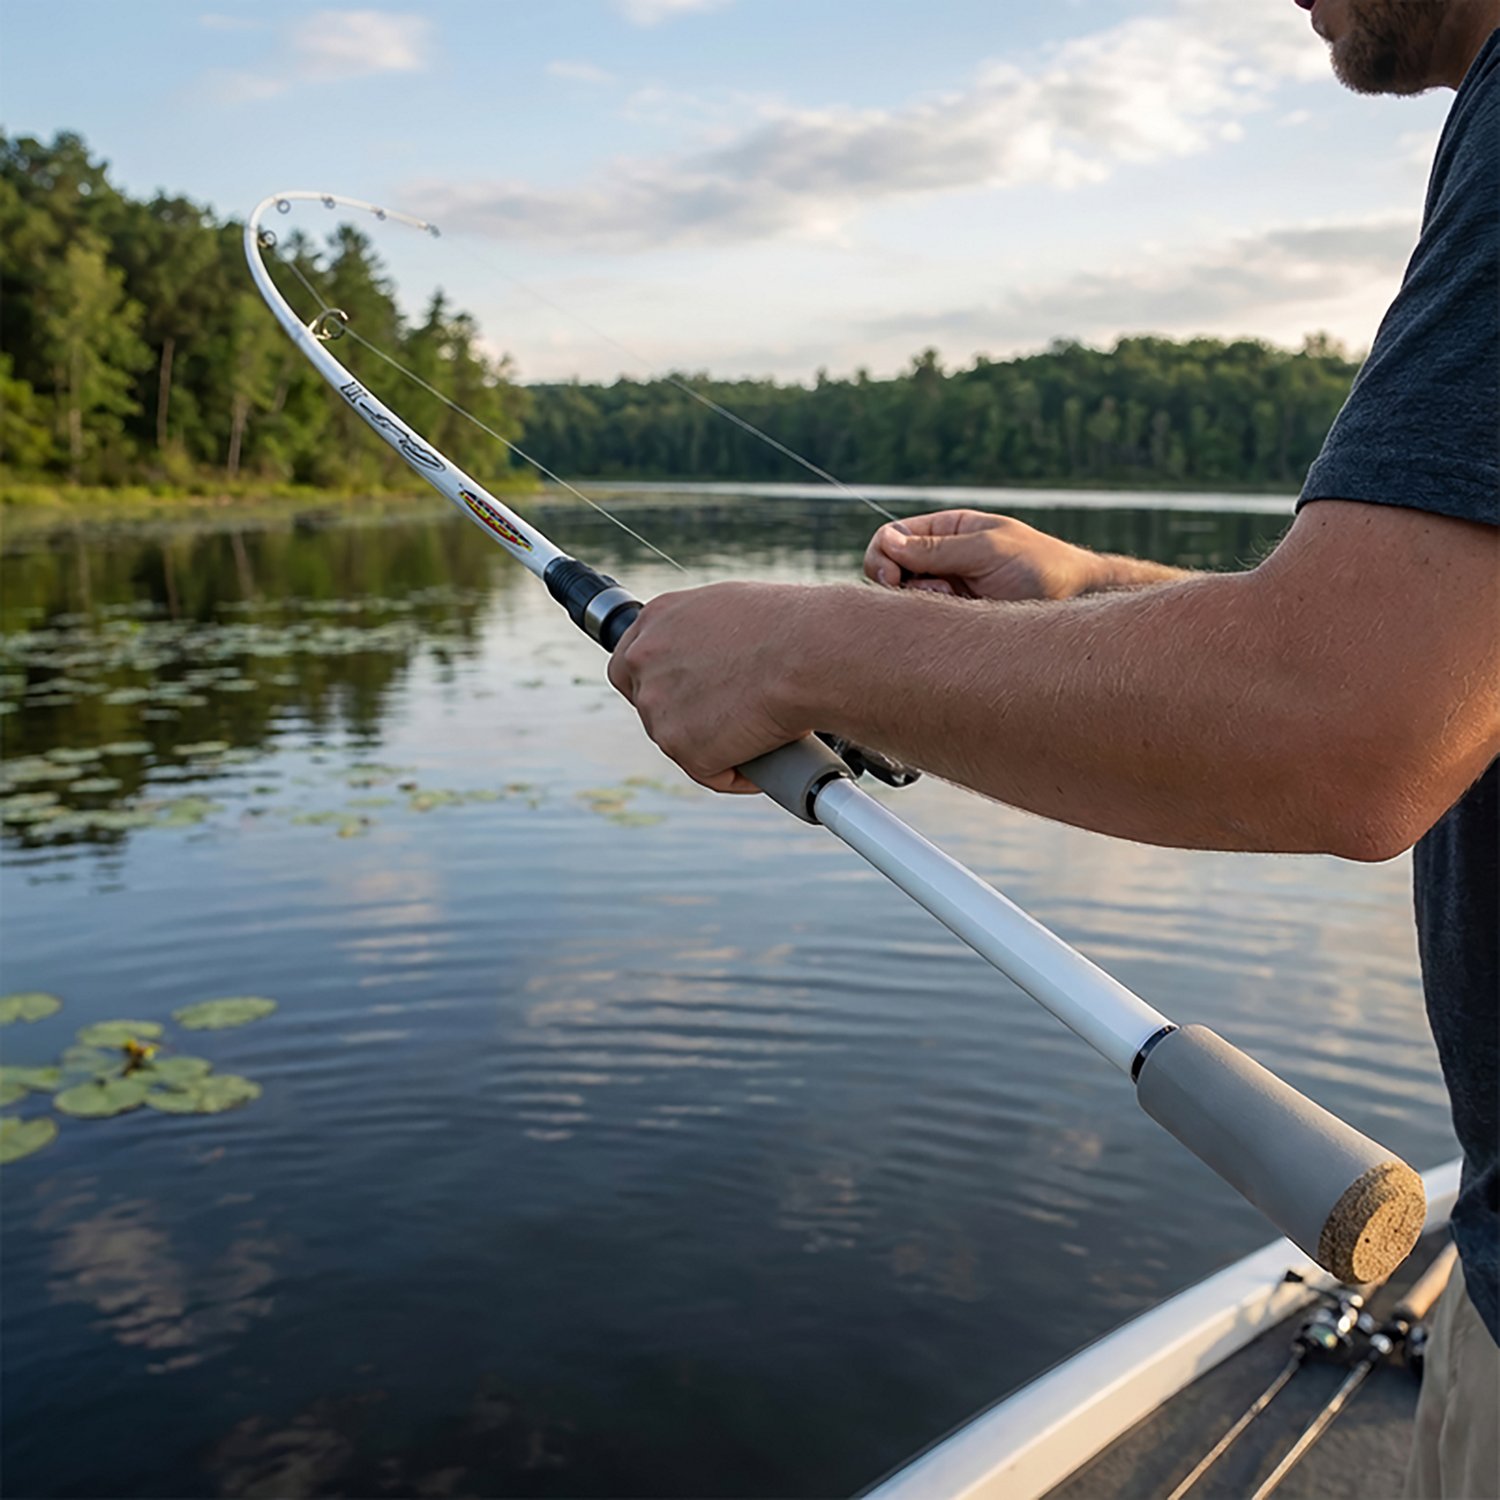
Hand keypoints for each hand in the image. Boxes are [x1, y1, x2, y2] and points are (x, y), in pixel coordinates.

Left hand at [607, 581, 816, 792]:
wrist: (811, 653)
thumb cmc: (793, 626)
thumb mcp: (733, 612)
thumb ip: (706, 635)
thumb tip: (717, 659)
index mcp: (656, 619)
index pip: (630, 663)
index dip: (658, 685)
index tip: (686, 698)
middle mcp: (644, 660)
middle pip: (650, 706)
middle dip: (685, 719)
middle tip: (731, 720)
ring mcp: (658, 706)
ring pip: (682, 742)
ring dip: (717, 745)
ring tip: (764, 732)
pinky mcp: (683, 747)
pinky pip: (711, 772)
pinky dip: (739, 773)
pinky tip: (770, 755)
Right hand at [864, 510, 1103, 600]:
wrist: (1078, 602)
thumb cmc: (1040, 567)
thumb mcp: (986, 550)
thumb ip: (936, 549)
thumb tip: (887, 542)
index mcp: (947, 530)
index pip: (891, 537)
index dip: (882, 556)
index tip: (893, 578)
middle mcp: (942, 560)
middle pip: (890, 570)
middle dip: (895, 584)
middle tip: (922, 595)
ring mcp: (948, 591)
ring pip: (906, 602)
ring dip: (922, 605)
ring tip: (955, 605)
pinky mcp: (957, 620)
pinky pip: (927, 624)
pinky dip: (935, 624)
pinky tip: (962, 621)